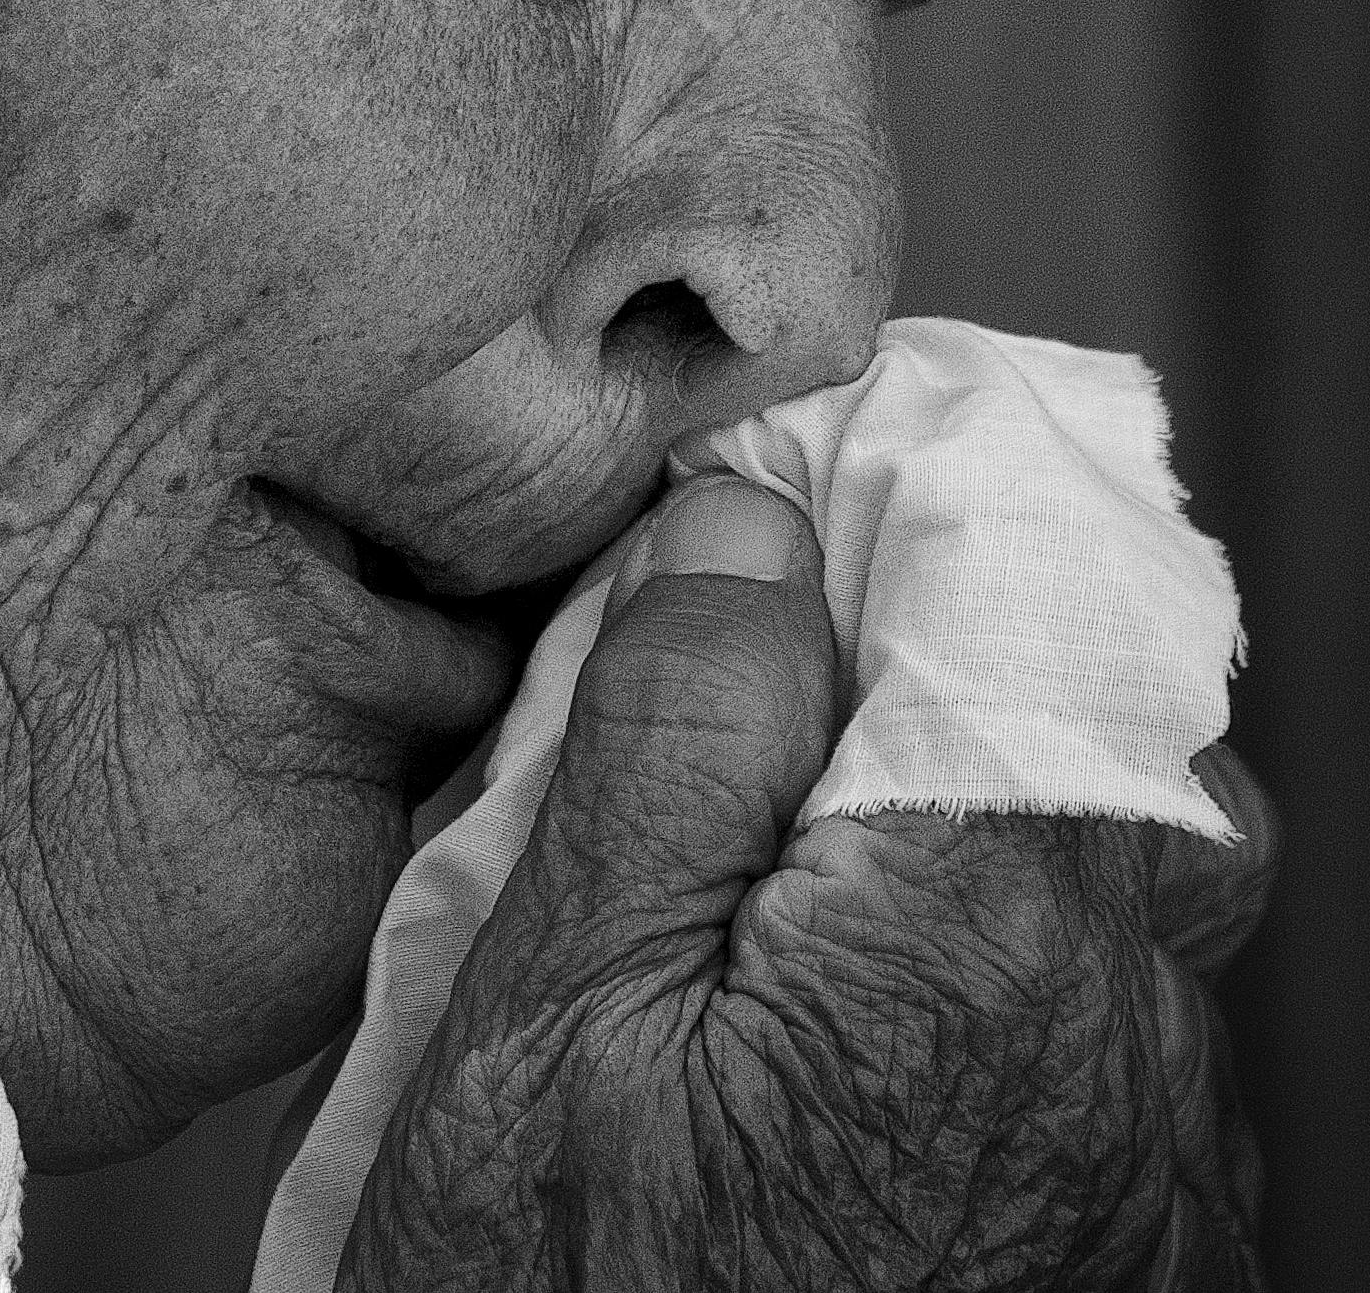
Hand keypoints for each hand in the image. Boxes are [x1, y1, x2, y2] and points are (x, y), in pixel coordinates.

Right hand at [342, 478, 1277, 1289]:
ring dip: (962, 791)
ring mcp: (1155, 1149)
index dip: (899, 496)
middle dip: (931, 645)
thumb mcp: (548, 1021)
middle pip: (1087, 702)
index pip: (1019, 578)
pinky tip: (842, 1007)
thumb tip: (746, 527)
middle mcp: (1127, 1033)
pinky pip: (1105, 1005)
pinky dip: (992, 942)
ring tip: (777, 853)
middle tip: (754, 678)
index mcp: (985, 929)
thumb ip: (670, 737)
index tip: (789, 487)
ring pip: (1110, 853)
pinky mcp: (1141, 1237)